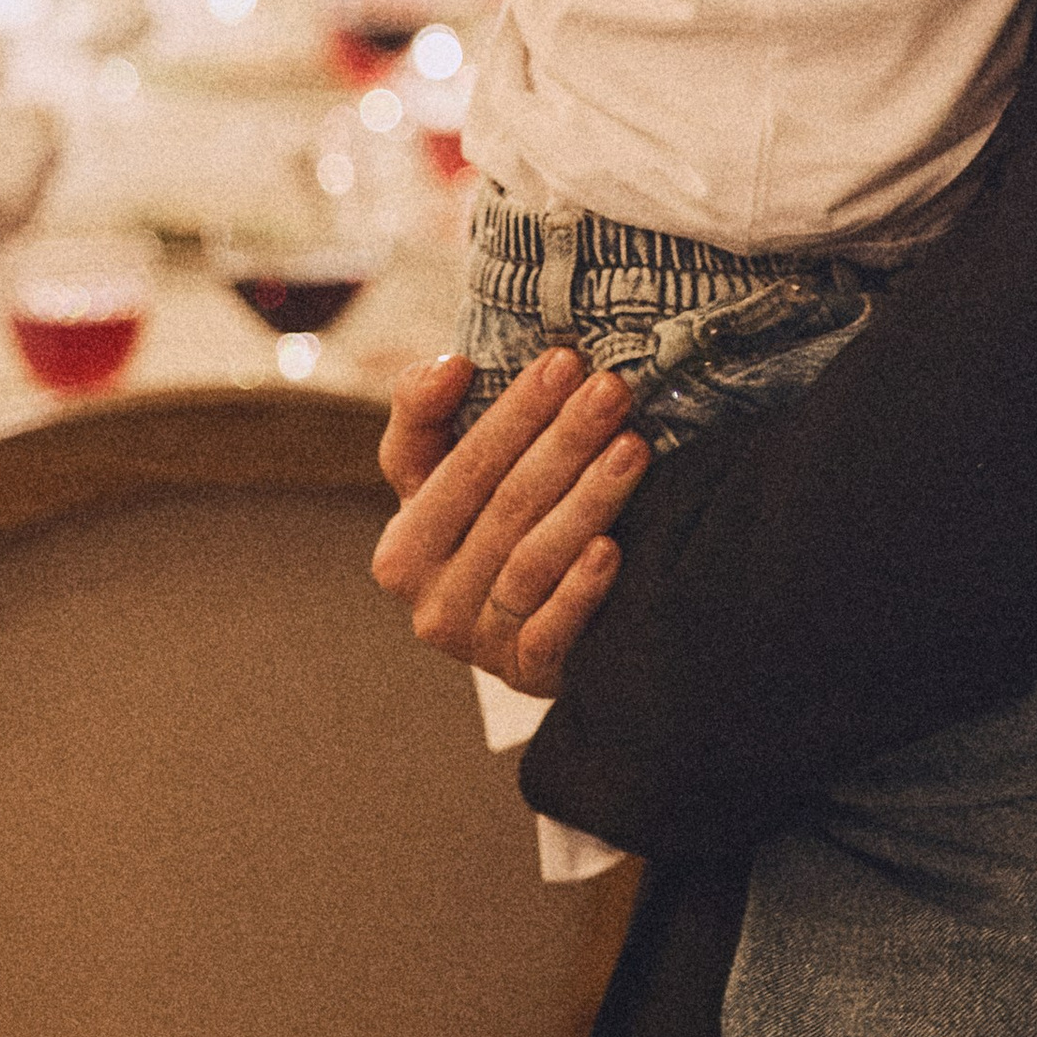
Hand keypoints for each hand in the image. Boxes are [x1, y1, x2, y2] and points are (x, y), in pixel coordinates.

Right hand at [372, 346, 651, 695]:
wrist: (535, 634)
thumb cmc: (490, 533)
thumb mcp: (446, 478)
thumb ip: (426, 415)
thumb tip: (448, 367)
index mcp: (403, 544)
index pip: (456, 465)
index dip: (510, 412)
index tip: (562, 362)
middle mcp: (428, 599)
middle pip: (502, 505)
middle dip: (562, 439)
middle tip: (612, 390)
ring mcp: (476, 642)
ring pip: (531, 560)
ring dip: (585, 500)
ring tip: (633, 448)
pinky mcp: (524, 674)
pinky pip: (551, 628)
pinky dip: (580, 589)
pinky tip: (612, 547)